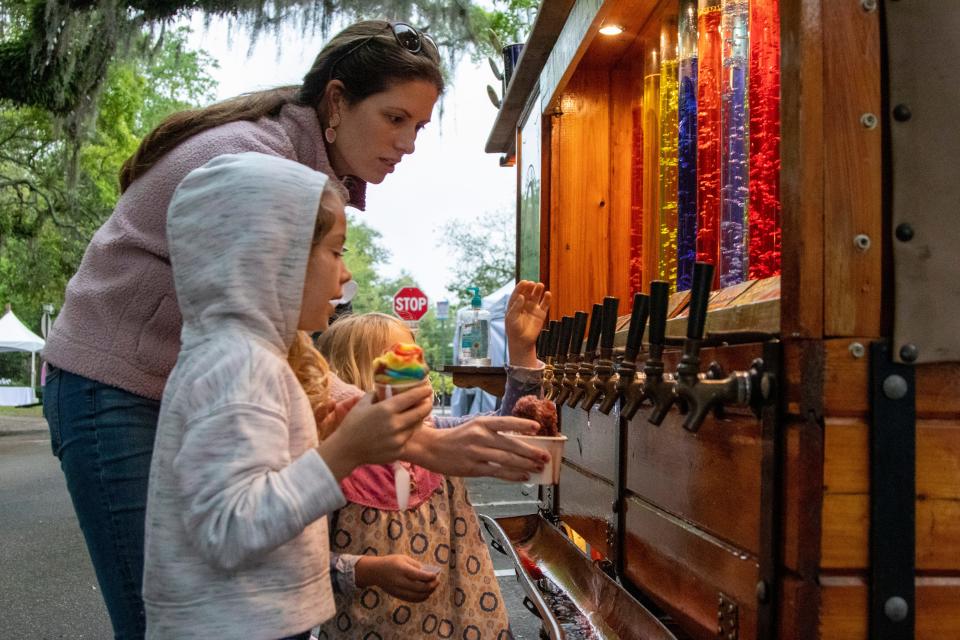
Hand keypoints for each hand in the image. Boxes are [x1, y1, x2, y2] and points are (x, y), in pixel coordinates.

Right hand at [317, 383, 432, 479]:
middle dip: (427, 404)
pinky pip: (408, 438)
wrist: (346, 450)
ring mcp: (398, 439)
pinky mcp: (398, 451)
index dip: (422, 391)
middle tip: (429, 400)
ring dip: (418, 419)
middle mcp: (395, 424)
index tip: (428, 388)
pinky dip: (407, 432)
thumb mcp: (362, 404)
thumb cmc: (352, 424)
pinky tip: (404, 428)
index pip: (412, 397)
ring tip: (417, 413)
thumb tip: (387, 387)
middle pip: (421, 412)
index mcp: (386, 409)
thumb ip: (376, 394)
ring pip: (415, 426)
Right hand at [355, 555, 440, 601]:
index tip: (436, 574)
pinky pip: (412, 600)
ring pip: (417, 596)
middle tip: (437, 581)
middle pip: (420, 588)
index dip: (430, 577)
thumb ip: (416, 565)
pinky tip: (426, 594)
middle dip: (431, 585)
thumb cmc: (391, 562)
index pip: (420, 576)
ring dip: (428, 593)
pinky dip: (421, 598)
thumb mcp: (403, 558)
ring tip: (433, 587)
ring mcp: (399, 590)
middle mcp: (400, 581)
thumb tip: (429, 573)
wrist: (375, 571)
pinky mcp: (398, 595)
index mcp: (402, 570)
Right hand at [402, 416, 549, 480]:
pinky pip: (498, 472)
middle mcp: (480, 436)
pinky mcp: (474, 468)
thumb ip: (493, 432)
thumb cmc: (457, 438)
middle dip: (531, 451)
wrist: (432, 448)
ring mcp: (477, 453)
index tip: (537, 428)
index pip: (506, 422)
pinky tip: (524, 476)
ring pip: (507, 459)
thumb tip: (519, 441)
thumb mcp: (474, 427)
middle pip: (511, 444)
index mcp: (481, 423)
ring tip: (538, 467)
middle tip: (545, 456)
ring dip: (525, 464)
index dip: (522, 425)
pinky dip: (513, 475)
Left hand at [505, 281, 550, 367]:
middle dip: (530, 287)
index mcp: (515, 304)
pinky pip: (545, 304)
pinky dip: (547, 299)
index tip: (525, 282)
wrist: (522, 342)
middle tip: (532, 283)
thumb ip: (516, 307)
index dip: (521, 287)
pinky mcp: (541, 314)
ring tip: (540, 285)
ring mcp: (533, 308)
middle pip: (527, 293)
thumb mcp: (511, 318)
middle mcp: (524, 304)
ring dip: (538, 290)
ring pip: (536, 296)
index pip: (518, 293)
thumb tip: (521, 296)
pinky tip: (548, 294)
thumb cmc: (514, 330)